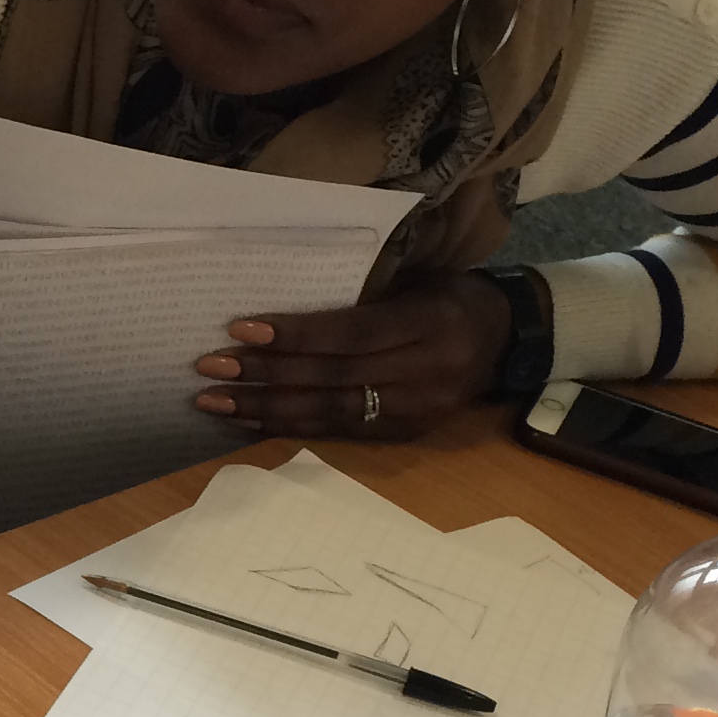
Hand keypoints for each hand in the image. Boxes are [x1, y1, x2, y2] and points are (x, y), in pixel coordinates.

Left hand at [190, 271, 511, 441]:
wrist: (507, 338)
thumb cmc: (447, 298)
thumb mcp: (416, 283)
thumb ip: (361, 298)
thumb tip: (280, 308)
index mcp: (430, 324)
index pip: (351, 335)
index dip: (295, 336)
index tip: (240, 330)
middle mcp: (427, 373)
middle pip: (335, 378)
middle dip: (267, 376)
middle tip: (210, 370)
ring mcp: (419, 410)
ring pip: (332, 413)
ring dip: (267, 409)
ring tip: (215, 402)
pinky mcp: (408, 434)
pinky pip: (341, 433)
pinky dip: (291, 426)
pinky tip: (250, 421)